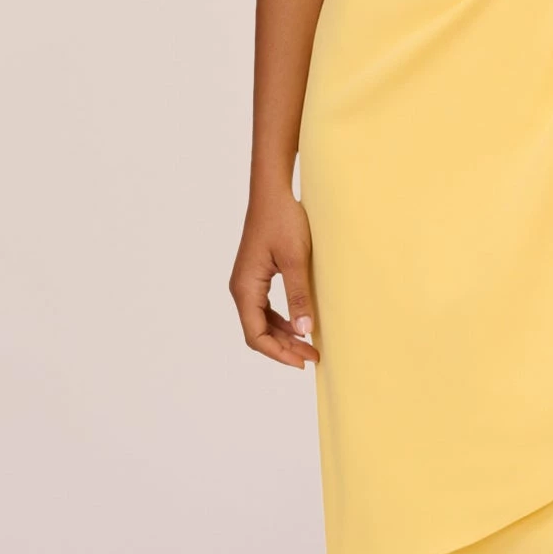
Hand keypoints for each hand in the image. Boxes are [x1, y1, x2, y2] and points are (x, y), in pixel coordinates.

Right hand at [230, 189, 320, 369]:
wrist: (273, 192)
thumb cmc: (282, 220)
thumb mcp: (296, 259)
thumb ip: (298, 296)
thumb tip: (304, 331)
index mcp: (245, 288)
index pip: (255, 335)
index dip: (278, 353)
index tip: (303, 361)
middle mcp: (240, 288)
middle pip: (257, 331)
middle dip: (284, 348)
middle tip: (312, 356)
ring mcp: (247, 281)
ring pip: (261, 321)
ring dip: (283, 335)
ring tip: (308, 345)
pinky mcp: (256, 275)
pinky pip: (265, 307)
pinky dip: (281, 320)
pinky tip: (299, 322)